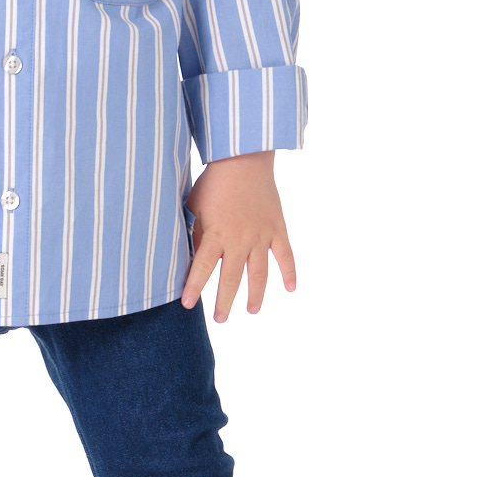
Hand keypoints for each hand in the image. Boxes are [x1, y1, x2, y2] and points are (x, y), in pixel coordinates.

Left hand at [179, 150, 295, 322]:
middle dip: (224, 302)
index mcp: (214, 234)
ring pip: (259, 274)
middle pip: (230, 279)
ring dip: (255, 295)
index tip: (186, 305)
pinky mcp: (278, 229)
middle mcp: (238, 240)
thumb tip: (187, 253)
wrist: (243, 157)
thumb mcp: (195, 205)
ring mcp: (261, 236)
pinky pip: (286, 256)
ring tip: (252, 310)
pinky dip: (289, 273)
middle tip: (220, 320)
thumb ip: (194, 231)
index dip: (194, 288)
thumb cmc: (214, 180)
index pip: (200, 268)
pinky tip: (290, 289)